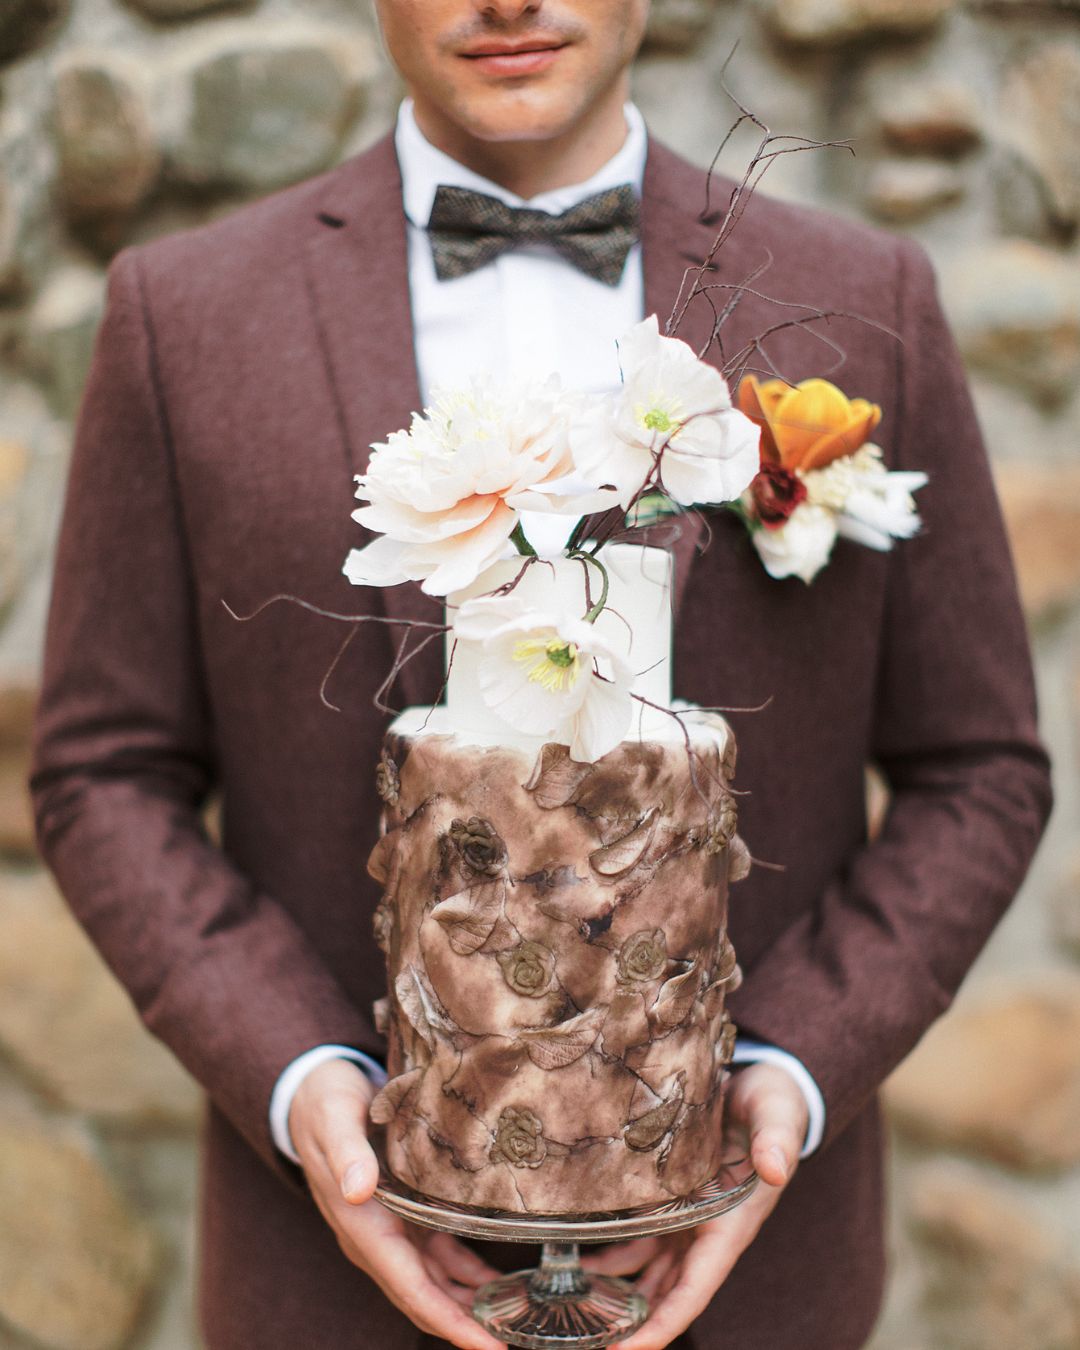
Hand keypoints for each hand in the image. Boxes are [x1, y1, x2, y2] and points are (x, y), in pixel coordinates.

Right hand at [289, 1058, 505, 1349]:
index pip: (410, 1288)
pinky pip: (440, 1258)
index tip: (484, 1345)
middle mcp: (378, 1239)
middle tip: (513, 1345)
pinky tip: (500, 1281)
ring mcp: (393, 1231)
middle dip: (467, 1326)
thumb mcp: (334, 1119)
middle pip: (427, 1297)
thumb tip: (357, 1188)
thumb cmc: (325, 1105)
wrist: (312, 1095)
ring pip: (437, 1283)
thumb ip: (346, 1153)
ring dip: (472, 1305)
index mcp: (363, 1226)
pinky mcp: (407, 1216)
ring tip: (518, 1319)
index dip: (448, 1321)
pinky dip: (470, 1273)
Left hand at [580, 1062, 809, 1348]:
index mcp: (729, 1227)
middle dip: (629, 1324)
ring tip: (566, 1306)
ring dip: (613, 1292)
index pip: (693, 1290)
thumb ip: (777, 1139)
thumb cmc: (775, 1105)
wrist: (763, 1085)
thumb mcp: (777, 1116)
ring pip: (644, 1270)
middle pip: (662, 1293)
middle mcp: (704, 1232)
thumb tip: (775, 1167)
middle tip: (580, 1340)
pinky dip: (608, 1254)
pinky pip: (635, 1237)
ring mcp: (685, 1219)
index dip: (661, 1324)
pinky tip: (575, 1256)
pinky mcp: (669, 1199)